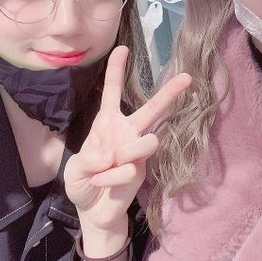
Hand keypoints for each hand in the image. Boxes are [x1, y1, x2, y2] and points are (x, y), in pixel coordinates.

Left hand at [64, 45, 190, 231]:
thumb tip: (110, 154)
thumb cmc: (83, 182)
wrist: (93, 211)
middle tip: (187, 77)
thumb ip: (87, 159)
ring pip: (146, 142)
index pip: (112, 92)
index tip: (123, 49)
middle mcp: (126, 132)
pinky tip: (107, 185)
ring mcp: (137, 151)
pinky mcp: (142, 170)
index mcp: (106, 123)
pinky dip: (111, 178)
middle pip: (150, 109)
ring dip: (124, 155)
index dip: (116, 70)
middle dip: (169, 93)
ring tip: (108, 168)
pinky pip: (130, 168)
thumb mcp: (74, 169)